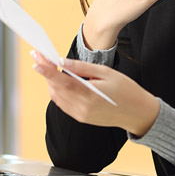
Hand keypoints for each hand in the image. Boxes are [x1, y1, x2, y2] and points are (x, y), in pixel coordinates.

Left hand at [31, 51, 158, 135]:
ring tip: (48, 66)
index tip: (37, 61)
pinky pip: (63, 104)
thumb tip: (63, 62)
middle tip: (40, 57)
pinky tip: (59, 81)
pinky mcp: (81, 118)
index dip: (48, 72)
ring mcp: (81, 115)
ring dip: (51, 81)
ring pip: (57, 97)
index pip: (63, 82)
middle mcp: (83, 108)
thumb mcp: (107, 73)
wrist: (138, 113)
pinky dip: (58, 91)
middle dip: (46, 72)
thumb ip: (83, 68)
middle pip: (56, 89)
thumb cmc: (126, 90)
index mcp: (90, 95)